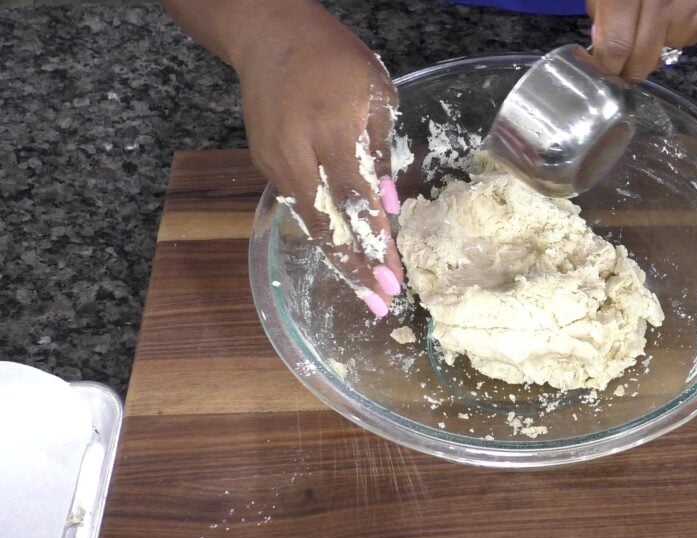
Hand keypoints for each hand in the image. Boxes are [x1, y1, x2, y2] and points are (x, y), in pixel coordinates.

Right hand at [234, 7, 402, 316]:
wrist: (268, 36)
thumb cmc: (332, 59)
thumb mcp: (375, 93)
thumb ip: (380, 151)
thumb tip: (387, 205)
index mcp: (330, 130)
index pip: (355, 201)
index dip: (375, 244)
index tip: (393, 279)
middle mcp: (296, 153)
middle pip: (327, 224)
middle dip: (354, 267)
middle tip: (377, 302)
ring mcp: (275, 161)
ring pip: (310, 222)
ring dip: (337, 257)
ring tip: (362, 289)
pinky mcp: (264, 163)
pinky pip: (299, 205)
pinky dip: (322, 231)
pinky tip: (342, 252)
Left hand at [588, 0, 696, 81]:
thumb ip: (601, 6)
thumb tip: (601, 39)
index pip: (615, 48)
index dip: (605, 67)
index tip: (600, 67)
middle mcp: (664, 3)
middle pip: (642, 62)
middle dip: (628, 69)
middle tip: (622, 61)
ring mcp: (695, 10)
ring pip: (667, 52)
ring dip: (657, 43)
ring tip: (656, 13)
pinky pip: (692, 40)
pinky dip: (681, 31)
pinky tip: (680, 5)